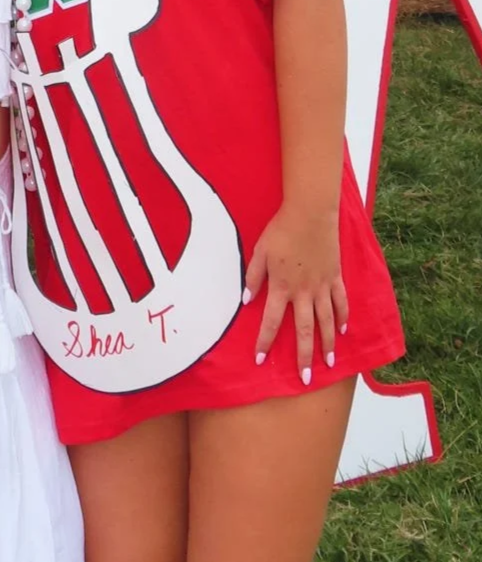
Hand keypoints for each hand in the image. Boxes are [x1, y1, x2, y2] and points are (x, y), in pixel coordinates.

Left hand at [242, 203, 347, 382]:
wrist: (310, 213)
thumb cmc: (281, 230)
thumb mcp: (259, 252)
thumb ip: (253, 277)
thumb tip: (246, 301)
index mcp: (282, 287)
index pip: (271, 322)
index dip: (265, 342)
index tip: (260, 360)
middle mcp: (304, 292)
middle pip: (305, 331)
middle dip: (304, 356)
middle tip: (305, 379)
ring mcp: (322, 286)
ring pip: (327, 322)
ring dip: (328, 344)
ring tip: (329, 363)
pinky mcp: (335, 276)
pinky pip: (341, 301)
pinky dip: (344, 317)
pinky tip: (345, 330)